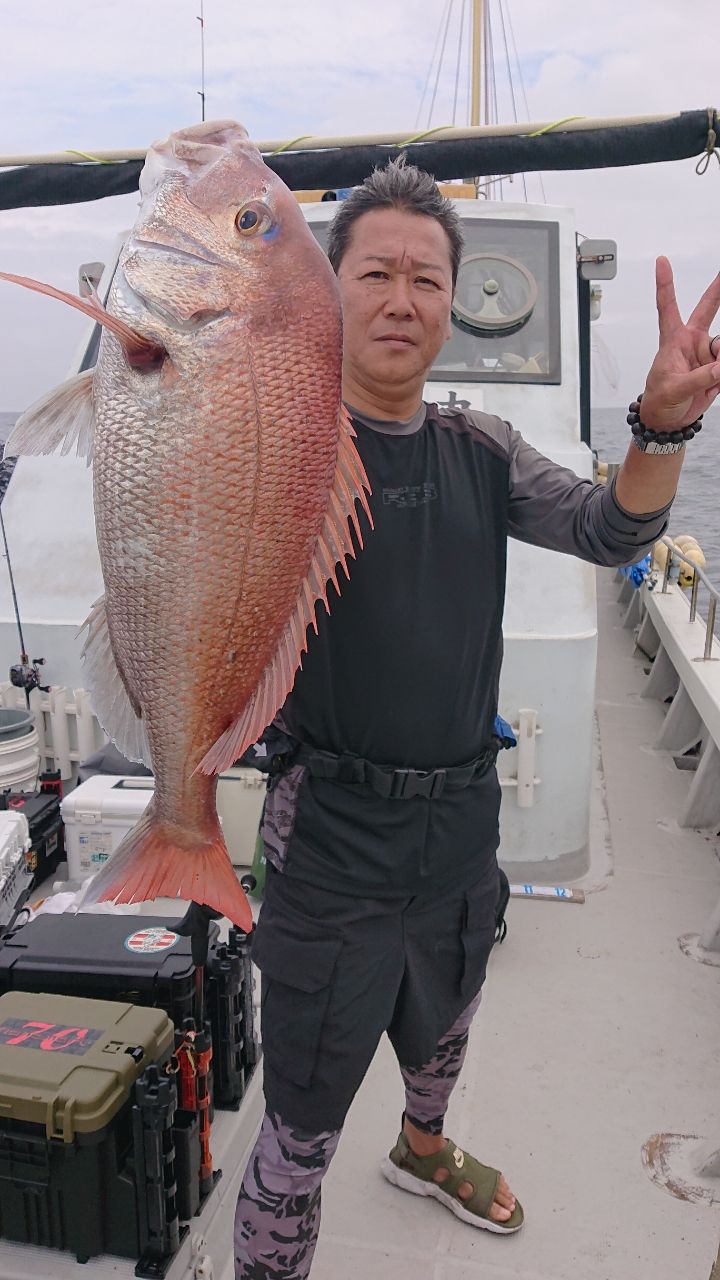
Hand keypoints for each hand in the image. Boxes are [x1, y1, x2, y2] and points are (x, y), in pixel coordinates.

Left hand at [639, 257, 719, 430]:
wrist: (667, 420)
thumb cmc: (659, 400)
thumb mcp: (673, 390)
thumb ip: (699, 378)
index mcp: (673, 340)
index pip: (667, 307)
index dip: (665, 284)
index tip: (661, 261)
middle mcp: (691, 341)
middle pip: (708, 308)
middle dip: (718, 288)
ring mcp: (706, 353)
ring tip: (713, 378)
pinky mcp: (717, 367)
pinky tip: (714, 387)